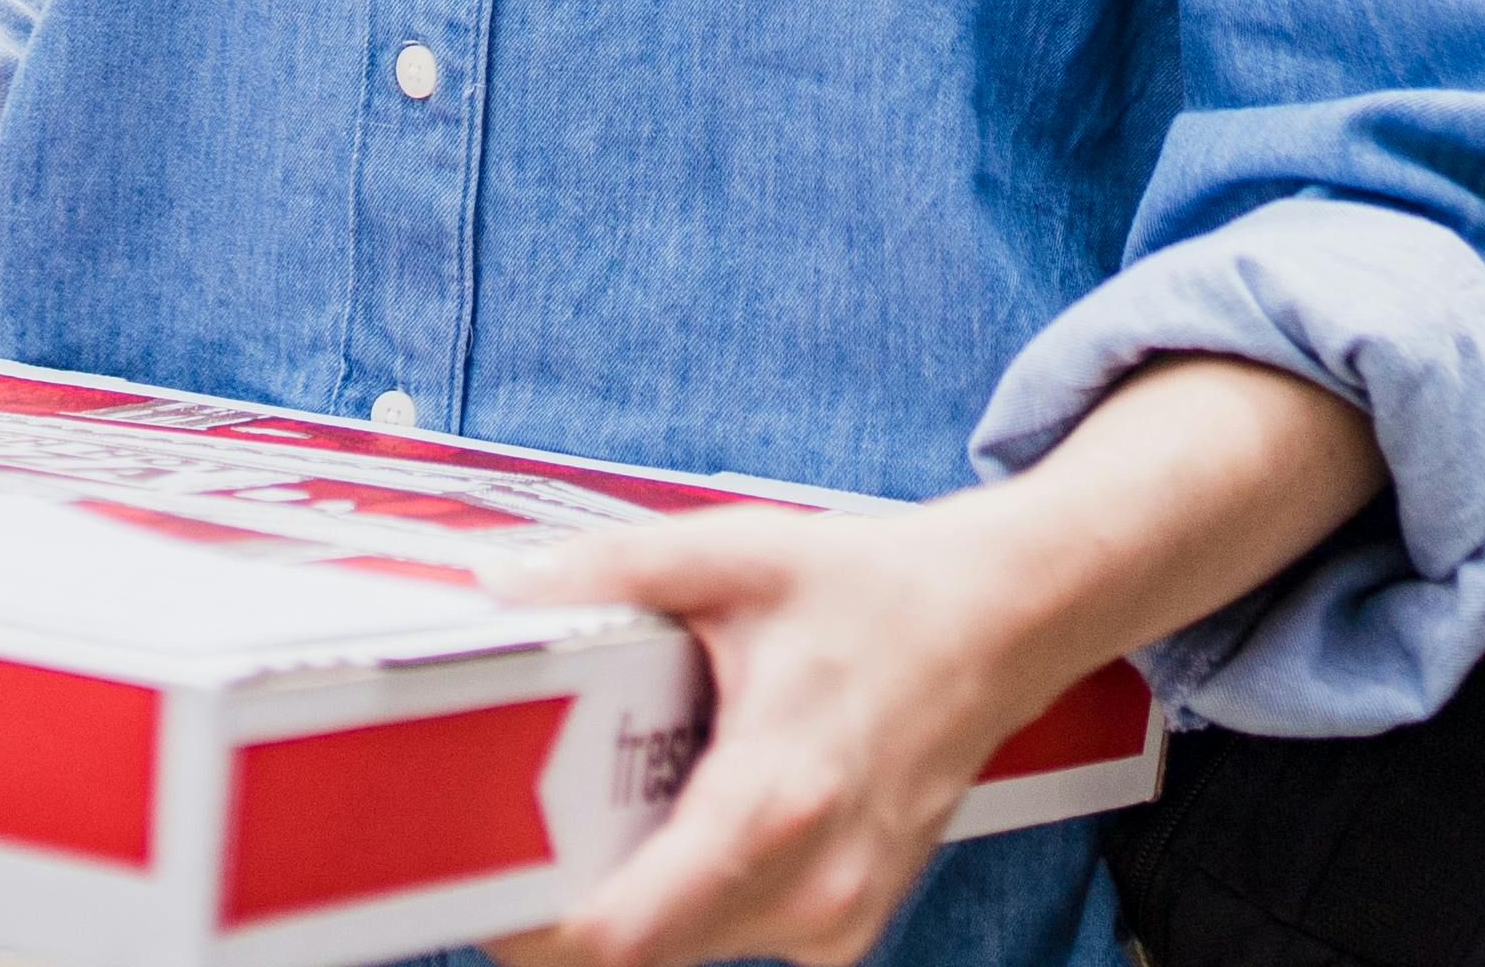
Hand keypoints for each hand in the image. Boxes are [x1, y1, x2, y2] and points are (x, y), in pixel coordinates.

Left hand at [487, 497, 1071, 966]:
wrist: (1001, 621)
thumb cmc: (882, 593)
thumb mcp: (737, 556)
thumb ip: (612, 571)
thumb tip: (507, 588)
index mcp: (774, 801)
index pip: (622, 933)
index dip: (532, 928)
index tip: (484, 883)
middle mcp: (809, 883)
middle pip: (639, 952)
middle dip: (569, 900)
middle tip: (529, 824)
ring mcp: (833, 914)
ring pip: (683, 950)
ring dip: (630, 896)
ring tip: (615, 802)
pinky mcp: (844, 922)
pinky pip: (733, 935)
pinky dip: (691, 894)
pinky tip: (693, 812)